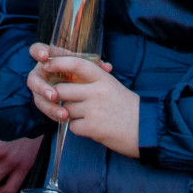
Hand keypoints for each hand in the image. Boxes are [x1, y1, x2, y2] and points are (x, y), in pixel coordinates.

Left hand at [27, 43, 137, 157]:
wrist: (146, 130)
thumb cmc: (128, 107)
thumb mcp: (112, 86)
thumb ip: (93, 81)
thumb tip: (70, 77)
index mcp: (103, 78)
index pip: (76, 64)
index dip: (58, 63)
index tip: (46, 64)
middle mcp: (97, 92)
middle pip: (62, 90)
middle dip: (58, 96)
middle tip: (61, 100)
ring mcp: (94, 110)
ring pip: (66, 109)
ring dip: (69, 114)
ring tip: (84, 116)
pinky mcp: (93, 128)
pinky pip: (72, 127)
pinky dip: (78, 128)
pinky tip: (90, 128)